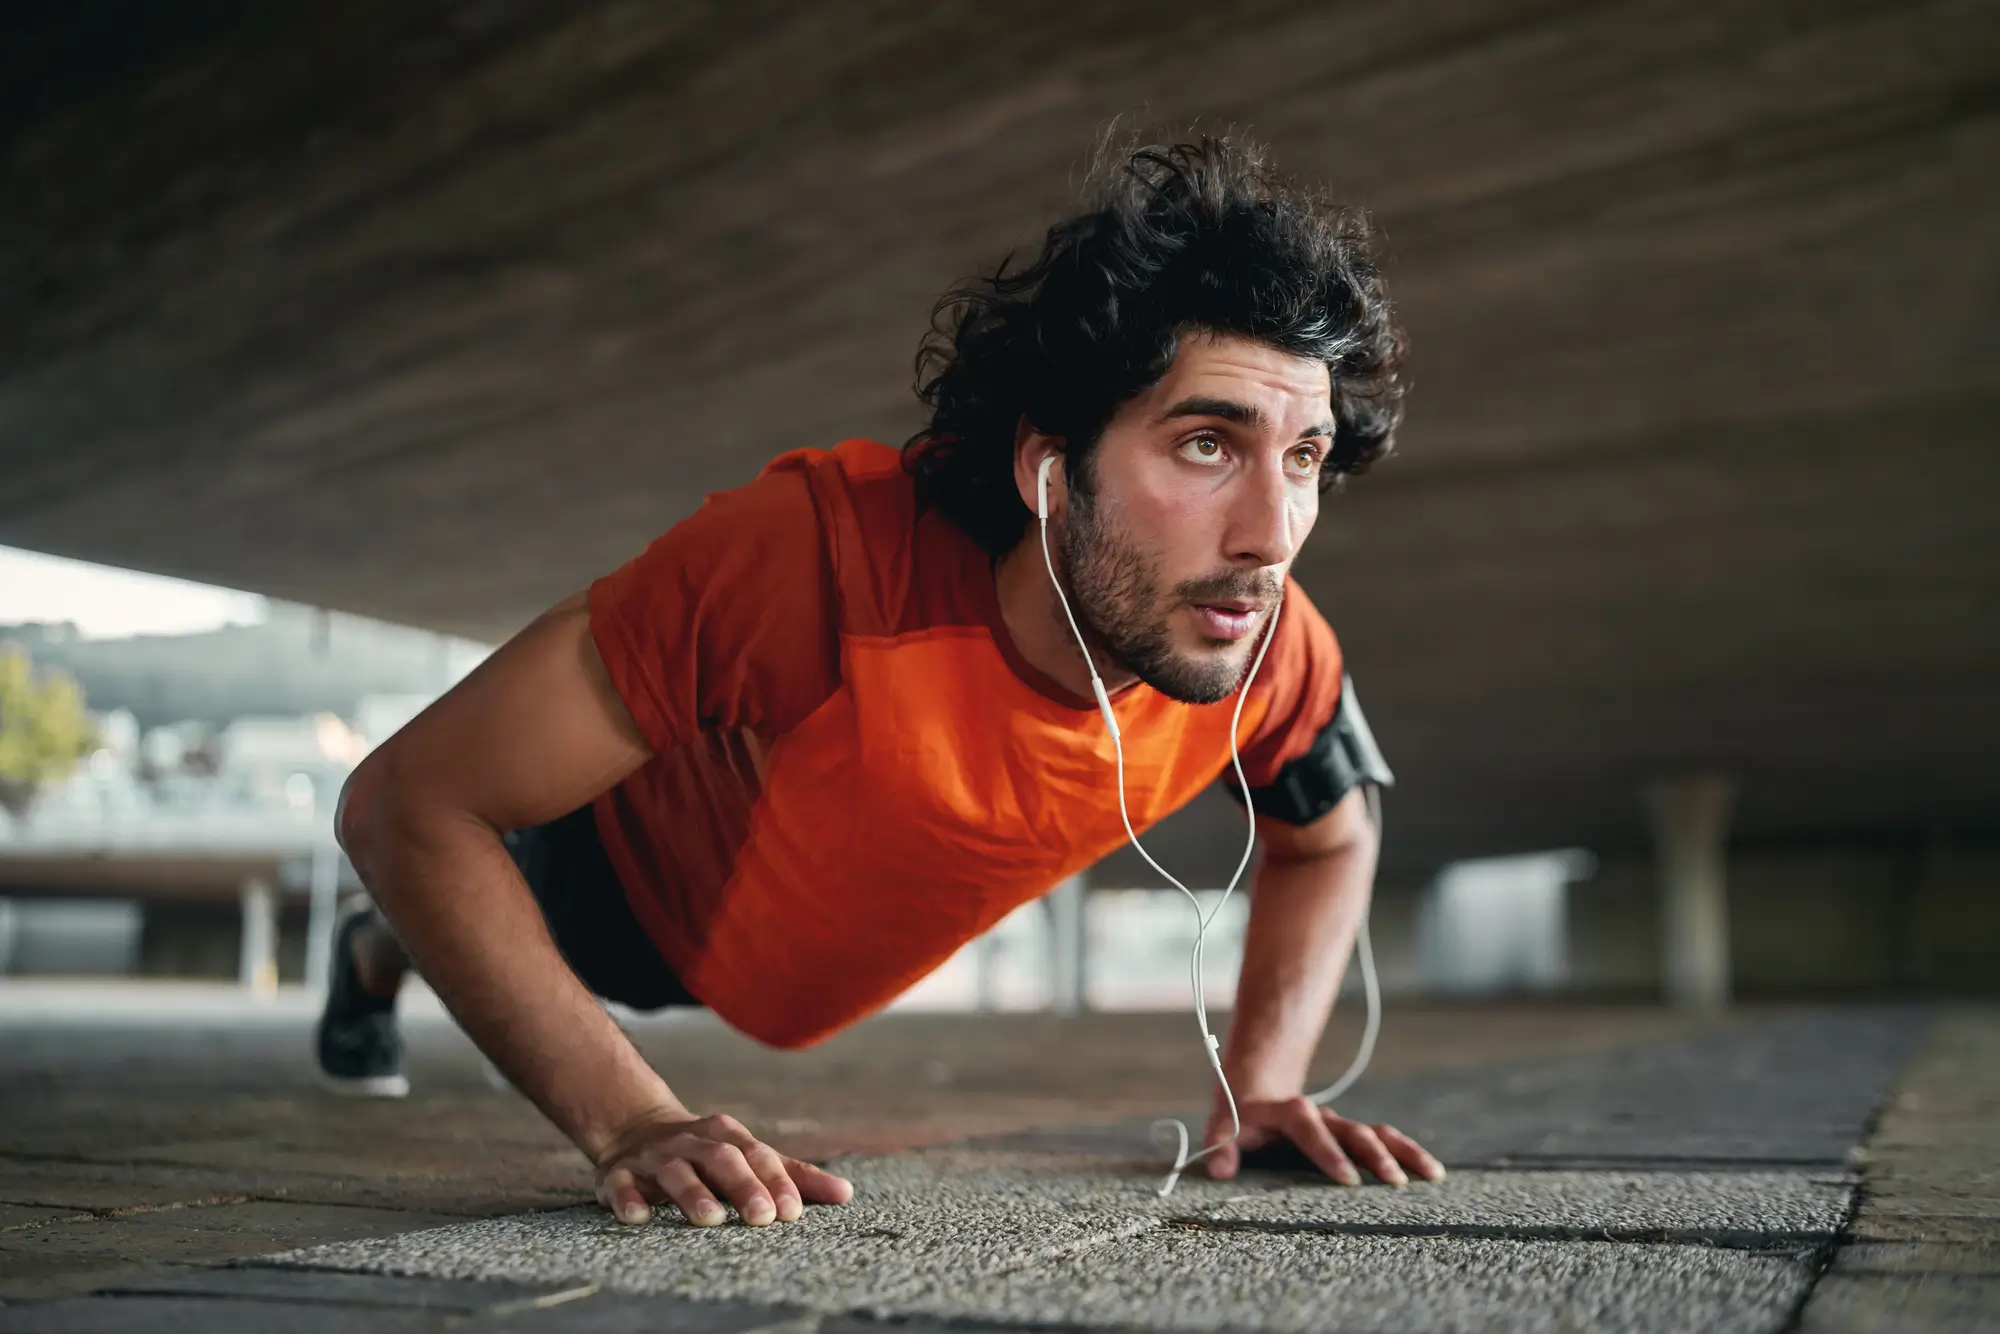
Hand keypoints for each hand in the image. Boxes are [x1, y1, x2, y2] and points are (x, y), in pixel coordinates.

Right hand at [593, 1107, 853, 1225]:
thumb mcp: (748, 1157)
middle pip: (721, 1159)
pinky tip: (638, 1216)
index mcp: (728, 1136)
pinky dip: (627, 1197)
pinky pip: (619, 1183)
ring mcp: (654, 1156)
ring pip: (675, 1170)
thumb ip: (793, 1176)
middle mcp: (692, 1142)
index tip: (794, 1212)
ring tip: (710, 1220)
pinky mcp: (616, 1172)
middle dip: (743, 1186)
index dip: (776, 1183)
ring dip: (692, 1193)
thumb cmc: (708, 1153)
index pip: (758, 1157)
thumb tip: (847, 1194)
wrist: (634, 1127)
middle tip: (763, 1218)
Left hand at [1200, 1095, 1445, 1186]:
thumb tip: (1220, 1171)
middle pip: (1353, 1131)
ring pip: (1377, 1133)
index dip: (1329, 1153)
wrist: (1257, 1086)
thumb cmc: (1239, 1113)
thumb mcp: (1223, 1122)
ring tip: (1432, 1174)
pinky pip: (1384, 1140)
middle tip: (1395, 1182)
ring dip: (1404, 1151)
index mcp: (1289, 1113)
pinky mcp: (1351, 1134)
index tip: (1349, 1180)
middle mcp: (1321, 1116)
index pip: (1310, 1129)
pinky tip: (1432, 1171)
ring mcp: (1340, 1125)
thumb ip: (1220, 1144)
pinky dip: (1408, 1152)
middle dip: (1375, 1156)